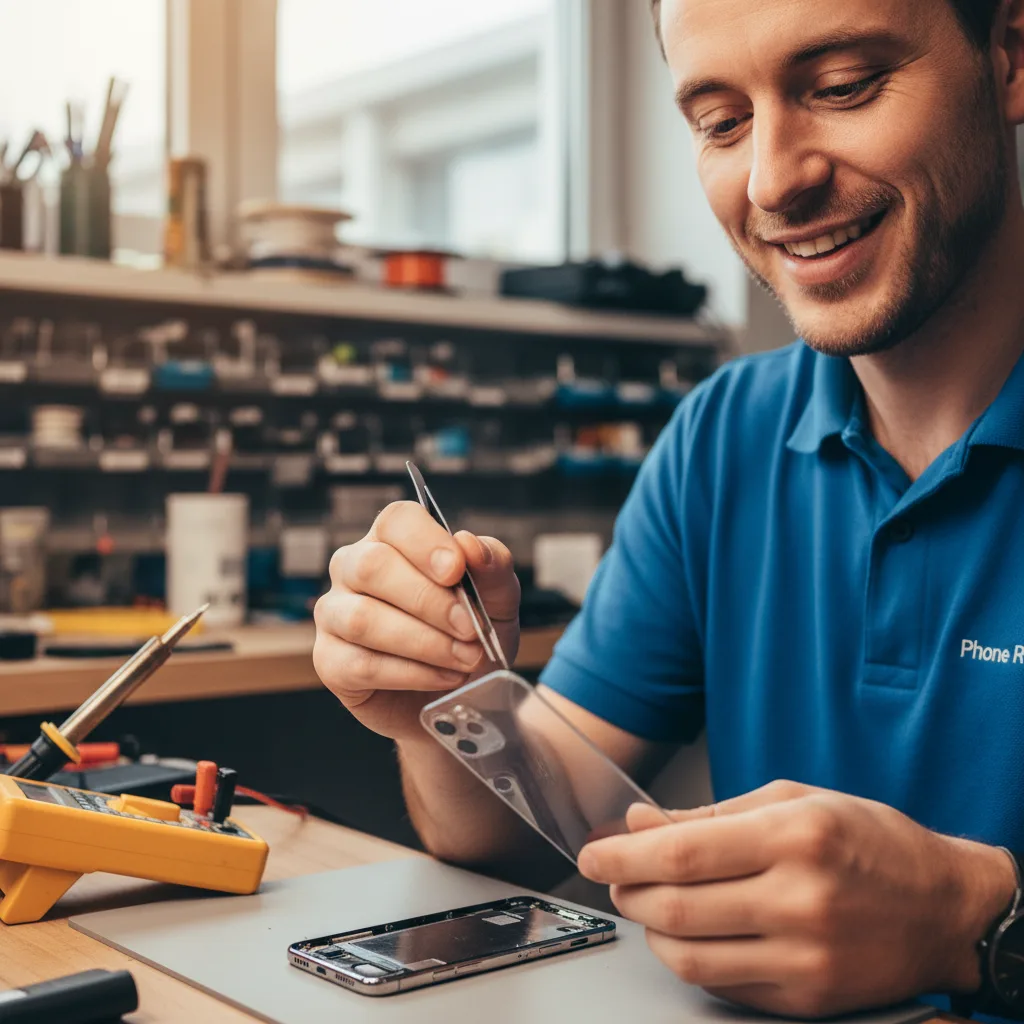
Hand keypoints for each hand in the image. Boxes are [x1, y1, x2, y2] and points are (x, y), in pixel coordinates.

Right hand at [313, 501, 519, 740]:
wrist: (457, 696)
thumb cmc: (470, 636)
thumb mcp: (497, 599)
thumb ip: (492, 566)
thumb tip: (469, 544)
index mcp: (393, 540)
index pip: (396, 521)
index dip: (425, 542)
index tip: (457, 571)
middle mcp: (353, 568)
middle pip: (372, 565)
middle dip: (429, 601)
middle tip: (470, 629)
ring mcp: (334, 614)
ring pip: (363, 618)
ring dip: (424, 642)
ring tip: (465, 658)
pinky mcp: (330, 661)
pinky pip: (361, 663)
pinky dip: (412, 673)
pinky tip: (444, 677)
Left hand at [577, 780, 1016, 1018]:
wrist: (945, 908)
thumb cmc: (869, 841)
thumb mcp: (793, 799)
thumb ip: (711, 814)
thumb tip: (640, 822)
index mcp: (793, 837)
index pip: (680, 853)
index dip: (622, 856)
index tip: (593, 853)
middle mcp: (800, 900)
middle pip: (676, 909)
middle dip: (626, 892)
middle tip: (614, 876)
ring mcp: (806, 957)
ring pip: (690, 957)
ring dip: (651, 930)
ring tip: (649, 904)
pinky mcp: (808, 997)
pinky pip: (724, 985)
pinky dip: (691, 958)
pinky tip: (691, 933)